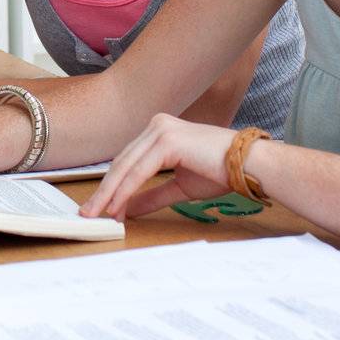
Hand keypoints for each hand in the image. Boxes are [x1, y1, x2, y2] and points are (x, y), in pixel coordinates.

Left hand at [80, 113, 236, 220]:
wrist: (251, 166)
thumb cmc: (221, 172)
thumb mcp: (179, 187)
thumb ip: (151, 195)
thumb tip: (127, 209)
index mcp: (158, 131)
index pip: (127, 161)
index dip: (112, 186)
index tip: (99, 207)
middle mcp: (156, 125)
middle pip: (121, 162)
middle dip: (103, 191)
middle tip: (88, 214)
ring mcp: (160, 130)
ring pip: (125, 167)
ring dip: (109, 193)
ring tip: (98, 214)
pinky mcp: (167, 140)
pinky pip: (138, 171)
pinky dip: (125, 191)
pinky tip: (116, 207)